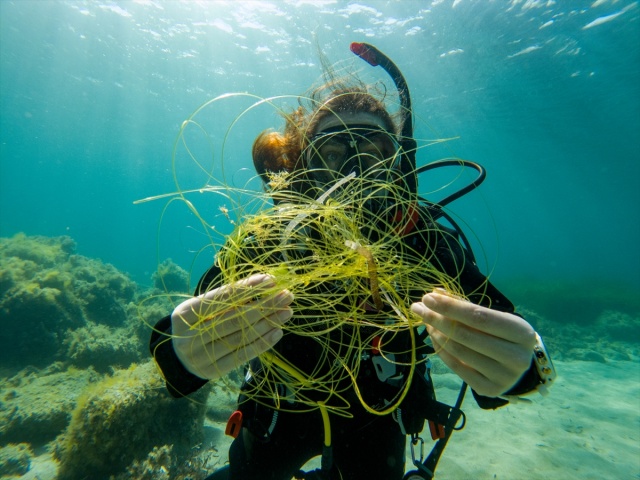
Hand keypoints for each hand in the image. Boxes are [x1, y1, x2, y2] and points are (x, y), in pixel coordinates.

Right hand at [171, 273, 292, 380]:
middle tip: (287, 295)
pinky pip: (242, 356)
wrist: (178, 357)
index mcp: (185, 313)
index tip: (271, 280)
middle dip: (264, 305)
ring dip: (268, 323)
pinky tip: (277, 331)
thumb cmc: (197, 323)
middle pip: (234, 318)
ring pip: (241, 337)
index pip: (221, 297)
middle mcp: (190, 336)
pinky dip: (262, 343)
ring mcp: (201, 356)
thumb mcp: (203, 307)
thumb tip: (264, 285)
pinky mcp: (213, 371)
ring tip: (287, 312)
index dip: (248, 288)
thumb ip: (227, 299)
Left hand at [410, 289, 535, 396]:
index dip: (450, 307)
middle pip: (466, 335)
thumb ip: (465, 306)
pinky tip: (434, 338)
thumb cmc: (503, 334)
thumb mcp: (493, 316)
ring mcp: (504, 376)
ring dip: (437, 334)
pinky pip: (457, 368)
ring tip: (427, 322)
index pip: (479, 317)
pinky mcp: (490, 389)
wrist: (519, 364)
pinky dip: (441, 351)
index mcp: (521, 332)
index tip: (428, 298)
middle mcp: (516, 357)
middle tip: (419, 309)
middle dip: (437, 319)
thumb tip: (435, 295)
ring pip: (459, 351)